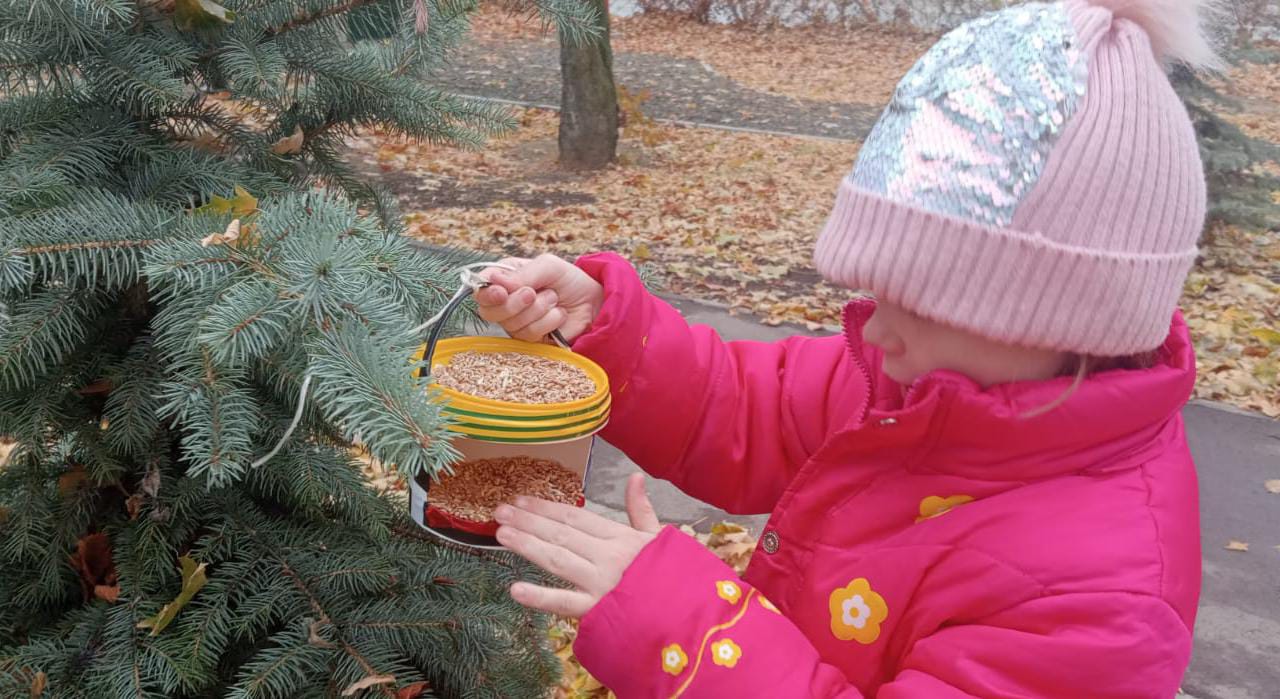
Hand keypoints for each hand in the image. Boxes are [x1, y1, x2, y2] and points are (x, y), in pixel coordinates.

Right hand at [475, 254, 603, 342]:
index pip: (480, 288)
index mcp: (505, 279)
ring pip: (511, 324)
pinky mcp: (530, 340)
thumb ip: (523, 274)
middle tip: (533, 293)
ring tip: (553, 299)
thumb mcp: (548, 266)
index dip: (486, 292)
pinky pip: (529, 335)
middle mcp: (505, 302)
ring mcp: (516, 323)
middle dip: (514, 303)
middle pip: (488, 311)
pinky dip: (548, 322)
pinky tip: (558, 314)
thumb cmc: (568, 280)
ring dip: (538, 310)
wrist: (593, 301)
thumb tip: (495, 282)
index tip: (501, 292)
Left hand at [495, 473, 659, 617]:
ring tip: (502, 534)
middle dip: (529, 520)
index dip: (547, 507)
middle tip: (500, 511)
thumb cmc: (673, 576)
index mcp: (620, 537)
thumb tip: (635, 477)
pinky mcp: (599, 611)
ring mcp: (601, 583)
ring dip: (527, 545)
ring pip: (557, 559)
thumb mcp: (660, 538)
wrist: (690, 614)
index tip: (521, 499)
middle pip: (561, 534)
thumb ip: (641, 509)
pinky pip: (566, 603)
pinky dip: (540, 597)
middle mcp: (607, 556)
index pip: (576, 517)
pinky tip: (516, 590)